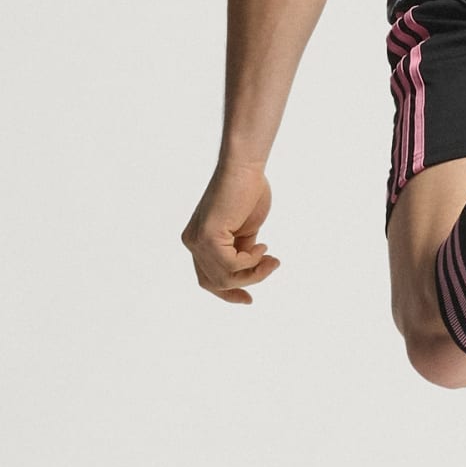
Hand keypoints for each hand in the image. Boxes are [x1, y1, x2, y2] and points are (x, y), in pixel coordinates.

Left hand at [181, 163, 280, 304]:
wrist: (245, 167)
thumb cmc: (249, 191)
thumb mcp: (246, 230)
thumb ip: (242, 250)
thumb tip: (250, 270)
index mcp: (200, 241)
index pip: (208, 279)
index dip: (229, 293)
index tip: (249, 299)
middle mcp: (193, 243)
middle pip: (216, 283)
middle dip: (248, 282)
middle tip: (272, 265)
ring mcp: (197, 241)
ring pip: (224, 278)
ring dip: (254, 272)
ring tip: (271, 258)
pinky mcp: (207, 236)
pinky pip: (231, 266)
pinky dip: (250, 261)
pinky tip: (261, 247)